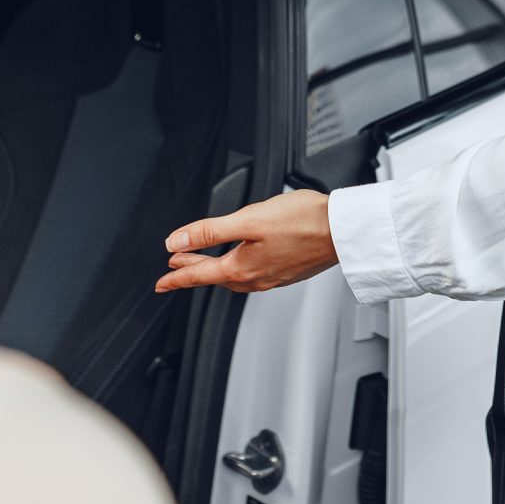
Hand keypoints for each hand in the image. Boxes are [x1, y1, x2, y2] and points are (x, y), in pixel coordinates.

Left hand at [157, 189, 337, 294]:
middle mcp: (257, 278)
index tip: (161, 283)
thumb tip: (177, 241)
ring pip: (235, 276)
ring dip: (216, 268)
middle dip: (193, 270)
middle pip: (216, 276)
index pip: (199, 275)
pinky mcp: (288, 271)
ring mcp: (274, 277)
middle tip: (177, 265)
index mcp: (242, 268)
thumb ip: (209, 231)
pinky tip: (244, 257)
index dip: (176, 277)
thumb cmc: (304, 221)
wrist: (343, 230)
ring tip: (206, 260)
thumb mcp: (248, 220)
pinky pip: (254, 274)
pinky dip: (239, 267)